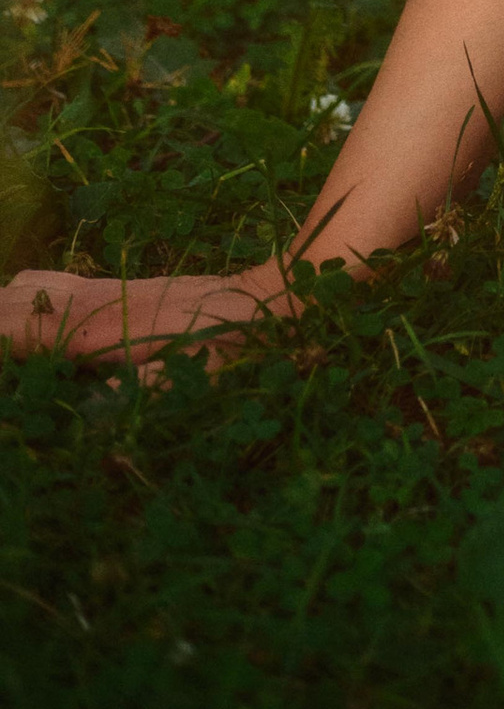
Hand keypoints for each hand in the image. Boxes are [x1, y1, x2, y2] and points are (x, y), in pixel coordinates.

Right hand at [1, 259, 288, 374]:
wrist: (272, 297)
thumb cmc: (233, 346)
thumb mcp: (189, 380)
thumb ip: (133, 396)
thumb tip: (85, 421)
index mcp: (97, 326)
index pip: (14, 329)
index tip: (1, 375)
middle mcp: (91, 299)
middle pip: (12, 301)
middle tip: (5, 370)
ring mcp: (101, 289)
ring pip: (28, 287)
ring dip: (6, 312)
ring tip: (9, 354)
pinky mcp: (116, 288)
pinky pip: (51, 286)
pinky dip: (24, 304)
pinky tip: (28, 332)